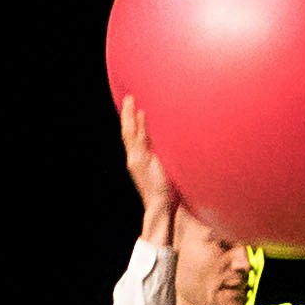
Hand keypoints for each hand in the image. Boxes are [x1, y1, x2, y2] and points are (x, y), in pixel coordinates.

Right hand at [119, 95, 177, 240]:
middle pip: (128, 131)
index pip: (134, 137)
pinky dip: (140, 126)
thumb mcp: (165, 175)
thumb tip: (177, 155)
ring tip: (131, 99)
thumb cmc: (167, 195)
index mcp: (139, 161)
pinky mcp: (141, 161)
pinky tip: (142, 114)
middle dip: (128, 114)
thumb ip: (166, 164)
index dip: (134, 123)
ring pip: (130, 132)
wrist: (160, 208)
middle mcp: (135, 158)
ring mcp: (137, 159)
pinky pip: (140, 139)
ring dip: (131, 115)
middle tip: (129, 97)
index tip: (136, 110)